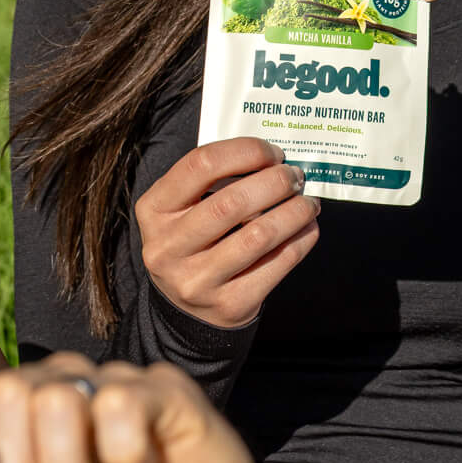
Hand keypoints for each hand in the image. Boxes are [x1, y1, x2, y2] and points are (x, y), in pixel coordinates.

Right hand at [135, 137, 320, 329]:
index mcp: (153, 210)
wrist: (187, 311)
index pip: (200, 165)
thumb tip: (273, 161)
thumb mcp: (181, 210)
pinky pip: (277, 265)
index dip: (245, 151)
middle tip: (295, 177)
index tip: (272, 153)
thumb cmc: (192, 243)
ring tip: (308, 202)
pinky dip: (300, 241)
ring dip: (294, 212)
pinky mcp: (229, 304)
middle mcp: (168, 247)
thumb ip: (213, 182)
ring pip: (258, 235)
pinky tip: (308, 228)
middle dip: (275, 182)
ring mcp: (197, 280)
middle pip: (232, 202)